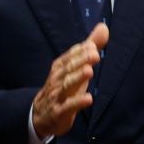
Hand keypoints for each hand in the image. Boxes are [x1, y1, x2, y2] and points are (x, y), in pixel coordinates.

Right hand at [31, 24, 107, 139]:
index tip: (92, 45)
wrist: (40, 116)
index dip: (80, 51)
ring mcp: (57, 96)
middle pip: (68, 68)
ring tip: (89, 71)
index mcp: (60, 67)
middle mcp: (57, 79)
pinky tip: (88, 99)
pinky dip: (77, 102)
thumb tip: (103, 27)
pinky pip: (67, 107)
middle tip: (94, 54)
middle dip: (80, 61)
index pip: (69, 56)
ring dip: (77, 78)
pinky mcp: (59, 112)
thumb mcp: (75, 67)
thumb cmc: (63, 87)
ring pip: (66, 85)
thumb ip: (89, 48)